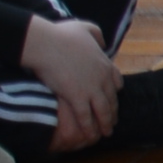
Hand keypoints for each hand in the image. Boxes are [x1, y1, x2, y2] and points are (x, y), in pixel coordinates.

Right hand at [17, 11, 119, 151]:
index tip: (112, 98)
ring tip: (106, 133)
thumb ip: (96, 34)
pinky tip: (91, 135)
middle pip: (112, 100)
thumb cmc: (60, 34)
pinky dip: (89, 127)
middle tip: (112, 121)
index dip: (114, 92)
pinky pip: (86, 117)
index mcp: (105, 64)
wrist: (45, 43)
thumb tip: (103, 42)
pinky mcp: (77, 97)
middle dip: (113, 112)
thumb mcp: (85, 28)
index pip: (117, 83)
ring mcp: (91, 89)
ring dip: (105, 124)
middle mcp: (103, 79)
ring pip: (103, 111)